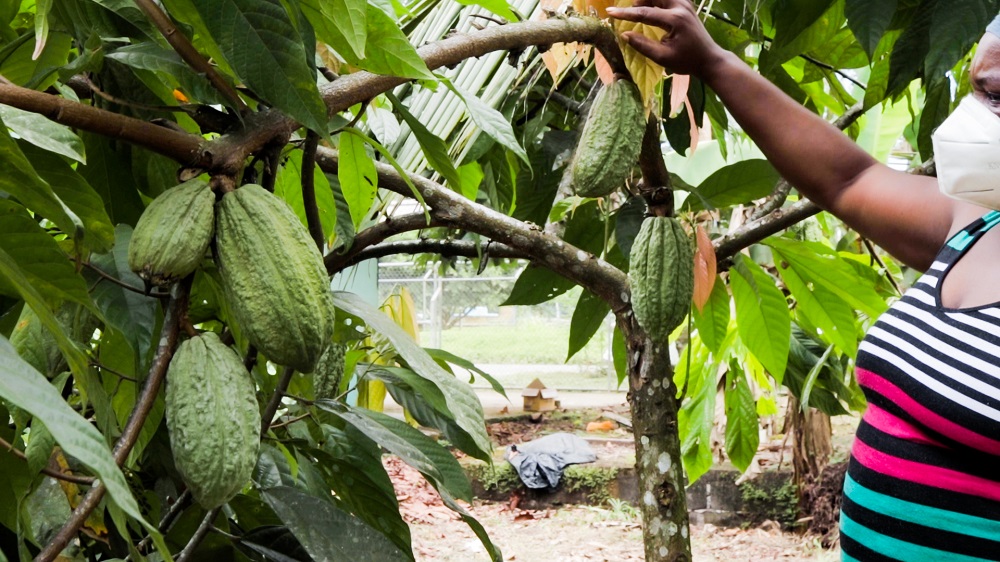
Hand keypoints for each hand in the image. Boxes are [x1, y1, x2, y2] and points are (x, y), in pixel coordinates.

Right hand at [606, 0, 723, 77]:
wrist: (709, 59)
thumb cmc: (687, 61)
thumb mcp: (663, 58)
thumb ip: (643, 45)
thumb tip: (624, 35)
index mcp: (675, 20)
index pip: (645, 12)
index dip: (625, 13)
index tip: (610, 11)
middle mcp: (680, 6)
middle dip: (638, 0)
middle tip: (627, 8)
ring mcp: (685, 4)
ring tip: (638, 9)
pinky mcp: (686, 5)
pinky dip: (656, 0)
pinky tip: (650, 8)